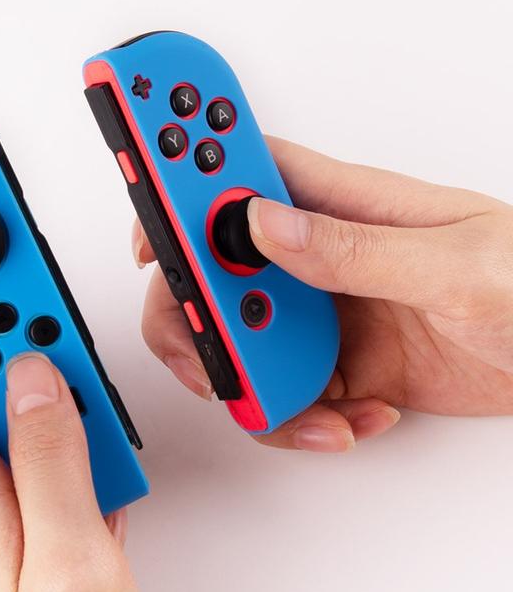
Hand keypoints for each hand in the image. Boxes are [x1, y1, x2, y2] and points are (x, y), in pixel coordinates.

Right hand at [135, 136, 512, 451]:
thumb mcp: (454, 263)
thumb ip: (354, 247)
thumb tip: (264, 226)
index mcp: (340, 206)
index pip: (238, 172)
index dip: (177, 173)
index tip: (138, 187)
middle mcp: (316, 257)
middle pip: (208, 267)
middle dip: (189, 308)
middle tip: (212, 348)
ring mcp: (320, 312)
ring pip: (234, 336)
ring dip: (247, 381)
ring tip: (306, 406)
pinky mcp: (334, 363)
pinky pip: (280, 389)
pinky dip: (298, 417)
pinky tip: (352, 418)